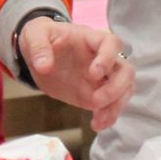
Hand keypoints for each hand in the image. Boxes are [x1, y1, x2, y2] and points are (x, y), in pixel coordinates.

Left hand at [19, 18, 134, 131]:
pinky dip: (108, 116)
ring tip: (99, 120)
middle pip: (126, 70)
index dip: (108, 58)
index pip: (111, 43)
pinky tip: (96, 125)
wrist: (38, 54)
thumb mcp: (34, 34)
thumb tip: (43, 66)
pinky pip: (111, 105)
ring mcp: (101, 78)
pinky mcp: (95, 94)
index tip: (94, 74)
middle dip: (116, 88)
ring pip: (124, 90)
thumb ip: (39, 47)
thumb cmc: (41, 37)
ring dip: (116, 106)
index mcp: (90, 39)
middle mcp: (102, 58)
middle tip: (96, 101)